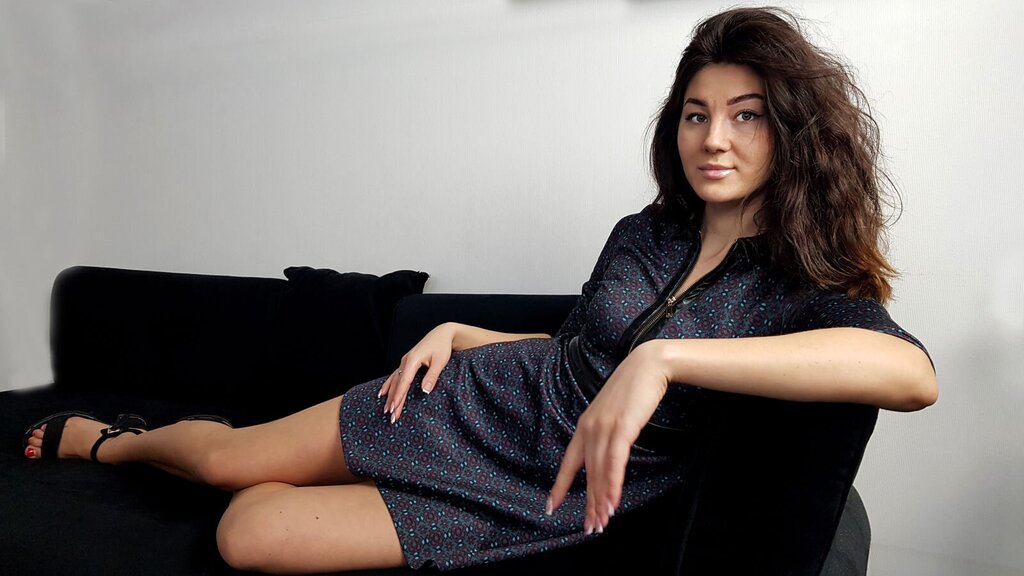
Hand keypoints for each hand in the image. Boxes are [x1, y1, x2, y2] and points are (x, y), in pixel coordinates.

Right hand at [377, 323, 457, 422]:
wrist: (441, 334)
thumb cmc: (442, 347)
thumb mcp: (440, 361)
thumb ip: (432, 376)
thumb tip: (425, 391)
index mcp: (412, 360)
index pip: (404, 382)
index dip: (399, 397)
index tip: (395, 409)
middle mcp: (405, 361)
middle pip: (397, 384)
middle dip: (393, 401)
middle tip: (391, 417)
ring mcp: (404, 362)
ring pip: (394, 381)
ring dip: (390, 396)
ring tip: (386, 410)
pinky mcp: (406, 363)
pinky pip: (394, 376)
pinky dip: (388, 386)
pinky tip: (382, 393)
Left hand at [547, 340, 669, 533]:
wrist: (648, 365)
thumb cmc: (634, 389)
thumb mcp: (614, 413)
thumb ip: (608, 433)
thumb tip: (608, 454)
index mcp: (585, 426)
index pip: (568, 463)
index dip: (559, 486)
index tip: (550, 506)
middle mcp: (589, 429)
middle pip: (587, 474)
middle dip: (589, 503)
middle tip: (591, 528)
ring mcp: (604, 428)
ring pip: (599, 472)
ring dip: (601, 500)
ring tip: (602, 522)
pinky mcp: (621, 427)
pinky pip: (614, 462)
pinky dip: (612, 484)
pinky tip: (612, 501)